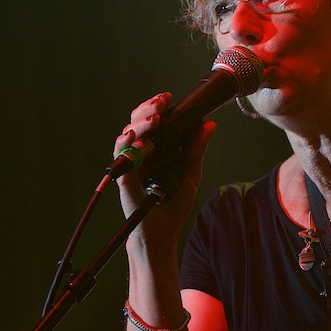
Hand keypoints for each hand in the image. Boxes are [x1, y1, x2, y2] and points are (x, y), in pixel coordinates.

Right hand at [113, 92, 217, 248]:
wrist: (162, 232)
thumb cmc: (173, 205)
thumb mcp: (190, 173)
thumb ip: (196, 149)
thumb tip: (210, 123)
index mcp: (154, 149)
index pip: (151, 121)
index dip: (156, 107)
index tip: (169, 98)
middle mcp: (139, 153)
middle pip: (136, 122)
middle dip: (147, 109)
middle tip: (162, 103)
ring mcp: (130, 164)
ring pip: (126, 134)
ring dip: (139, 124)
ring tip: (155, 119)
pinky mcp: (122, 176)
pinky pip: (120, 156)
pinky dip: (128, 144)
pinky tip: (137, 138)